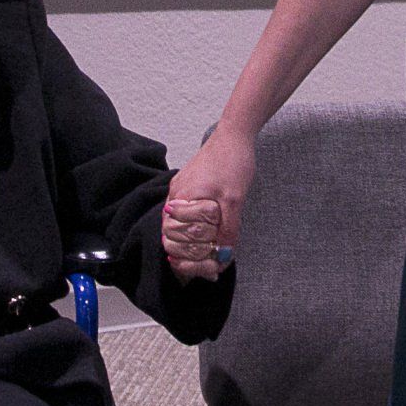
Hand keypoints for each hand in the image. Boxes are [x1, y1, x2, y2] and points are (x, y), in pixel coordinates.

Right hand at [164, 127, 255, 281]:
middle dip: (190, 259)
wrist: (234, 136)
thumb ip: (227, 230)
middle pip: (170, 239)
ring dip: (192, 248)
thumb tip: (222, 257)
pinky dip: (194, 234)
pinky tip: (210, 242)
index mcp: (182, 199)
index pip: (173, 240)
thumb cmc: (232, 162)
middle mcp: (175, 198)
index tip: (211, 270)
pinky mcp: (188, 192)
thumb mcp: (234, 201)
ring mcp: (179, 194)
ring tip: (213, 261)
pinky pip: (184, 219)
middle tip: (212, 270)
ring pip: (176, 231)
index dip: (190, 259)